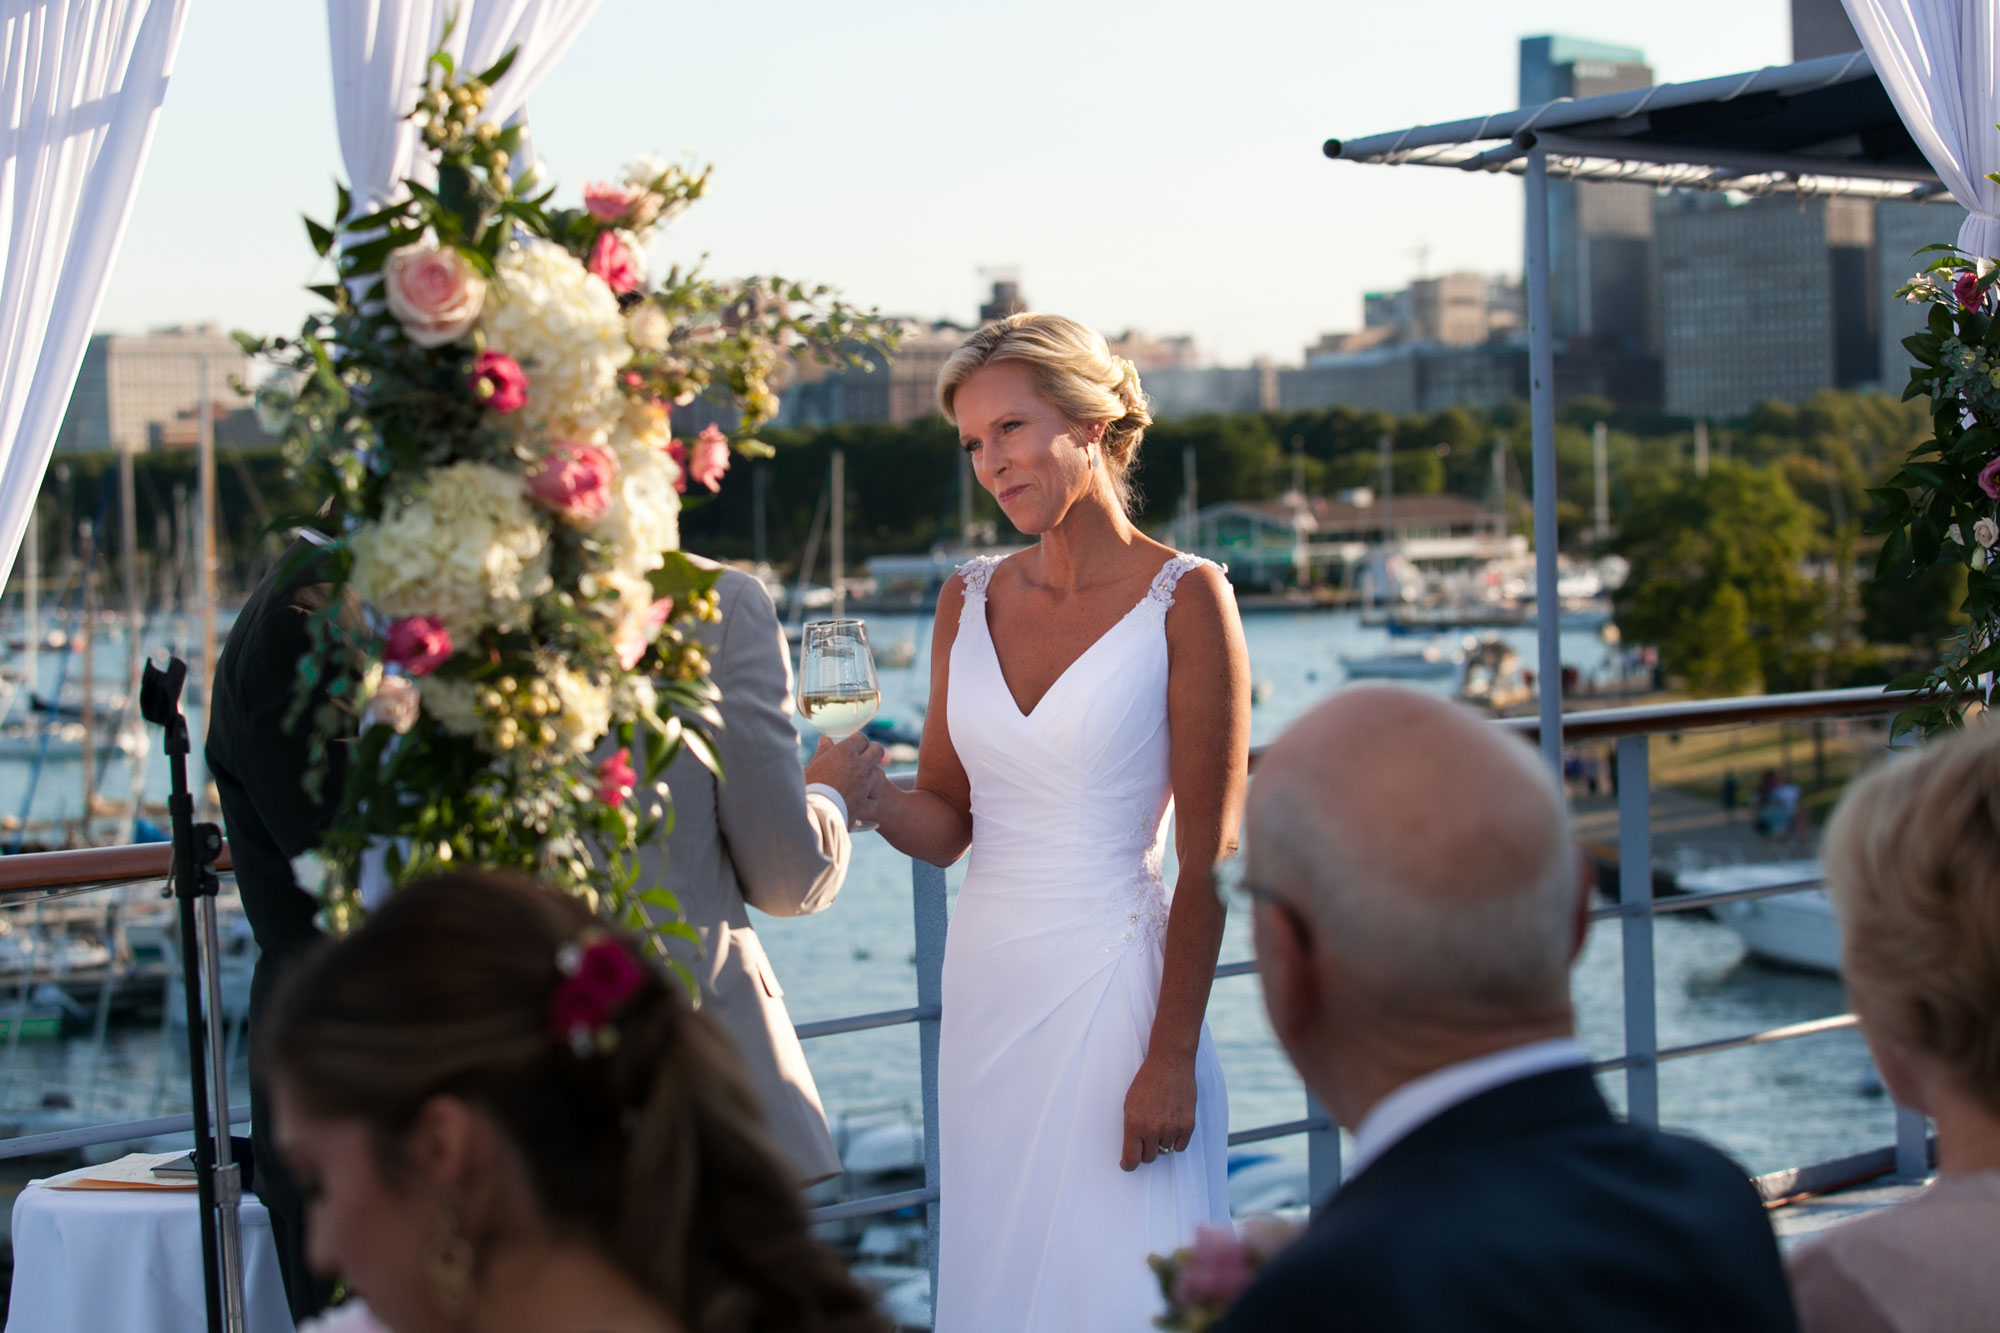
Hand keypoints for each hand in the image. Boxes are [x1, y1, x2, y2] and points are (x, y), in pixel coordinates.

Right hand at [804, 733, 885, 815]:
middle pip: (877, 750)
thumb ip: (822, 752)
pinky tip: (858, 792)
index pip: (861, 738)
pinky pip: (874, 788)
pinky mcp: (867, 798)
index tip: (853, 747)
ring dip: (869, 771)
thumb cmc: (808, 788)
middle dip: (871, 752)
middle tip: (862, 758)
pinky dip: (869, 788)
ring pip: (877, 770)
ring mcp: (866, 782)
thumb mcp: (812, 767)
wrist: (815, 817)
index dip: (857, 743)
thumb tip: (826, 741)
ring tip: (857, 778)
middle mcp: (859, 765)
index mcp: (845, 752)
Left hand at [1121, 1052, 1196, 1170]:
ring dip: (1161, 1143)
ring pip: (1165, 1151)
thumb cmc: (1147, 1080)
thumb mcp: (1129, 1103)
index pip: (1131, 1159)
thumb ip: (1131, 1126)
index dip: (1128, 1164)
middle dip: (1145, 1151)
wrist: (1170, 1063)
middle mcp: (1153, 1130)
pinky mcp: (1187, 1126)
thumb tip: (1132, 1147)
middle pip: (1148, 1158)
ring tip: (1160, 1124)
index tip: (1128, 1164)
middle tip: (1145, 1139)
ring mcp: (1172, 1129)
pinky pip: (1180, 1147)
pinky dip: (1176, 1141)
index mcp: (1134, 1124)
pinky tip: (1172, 1128)